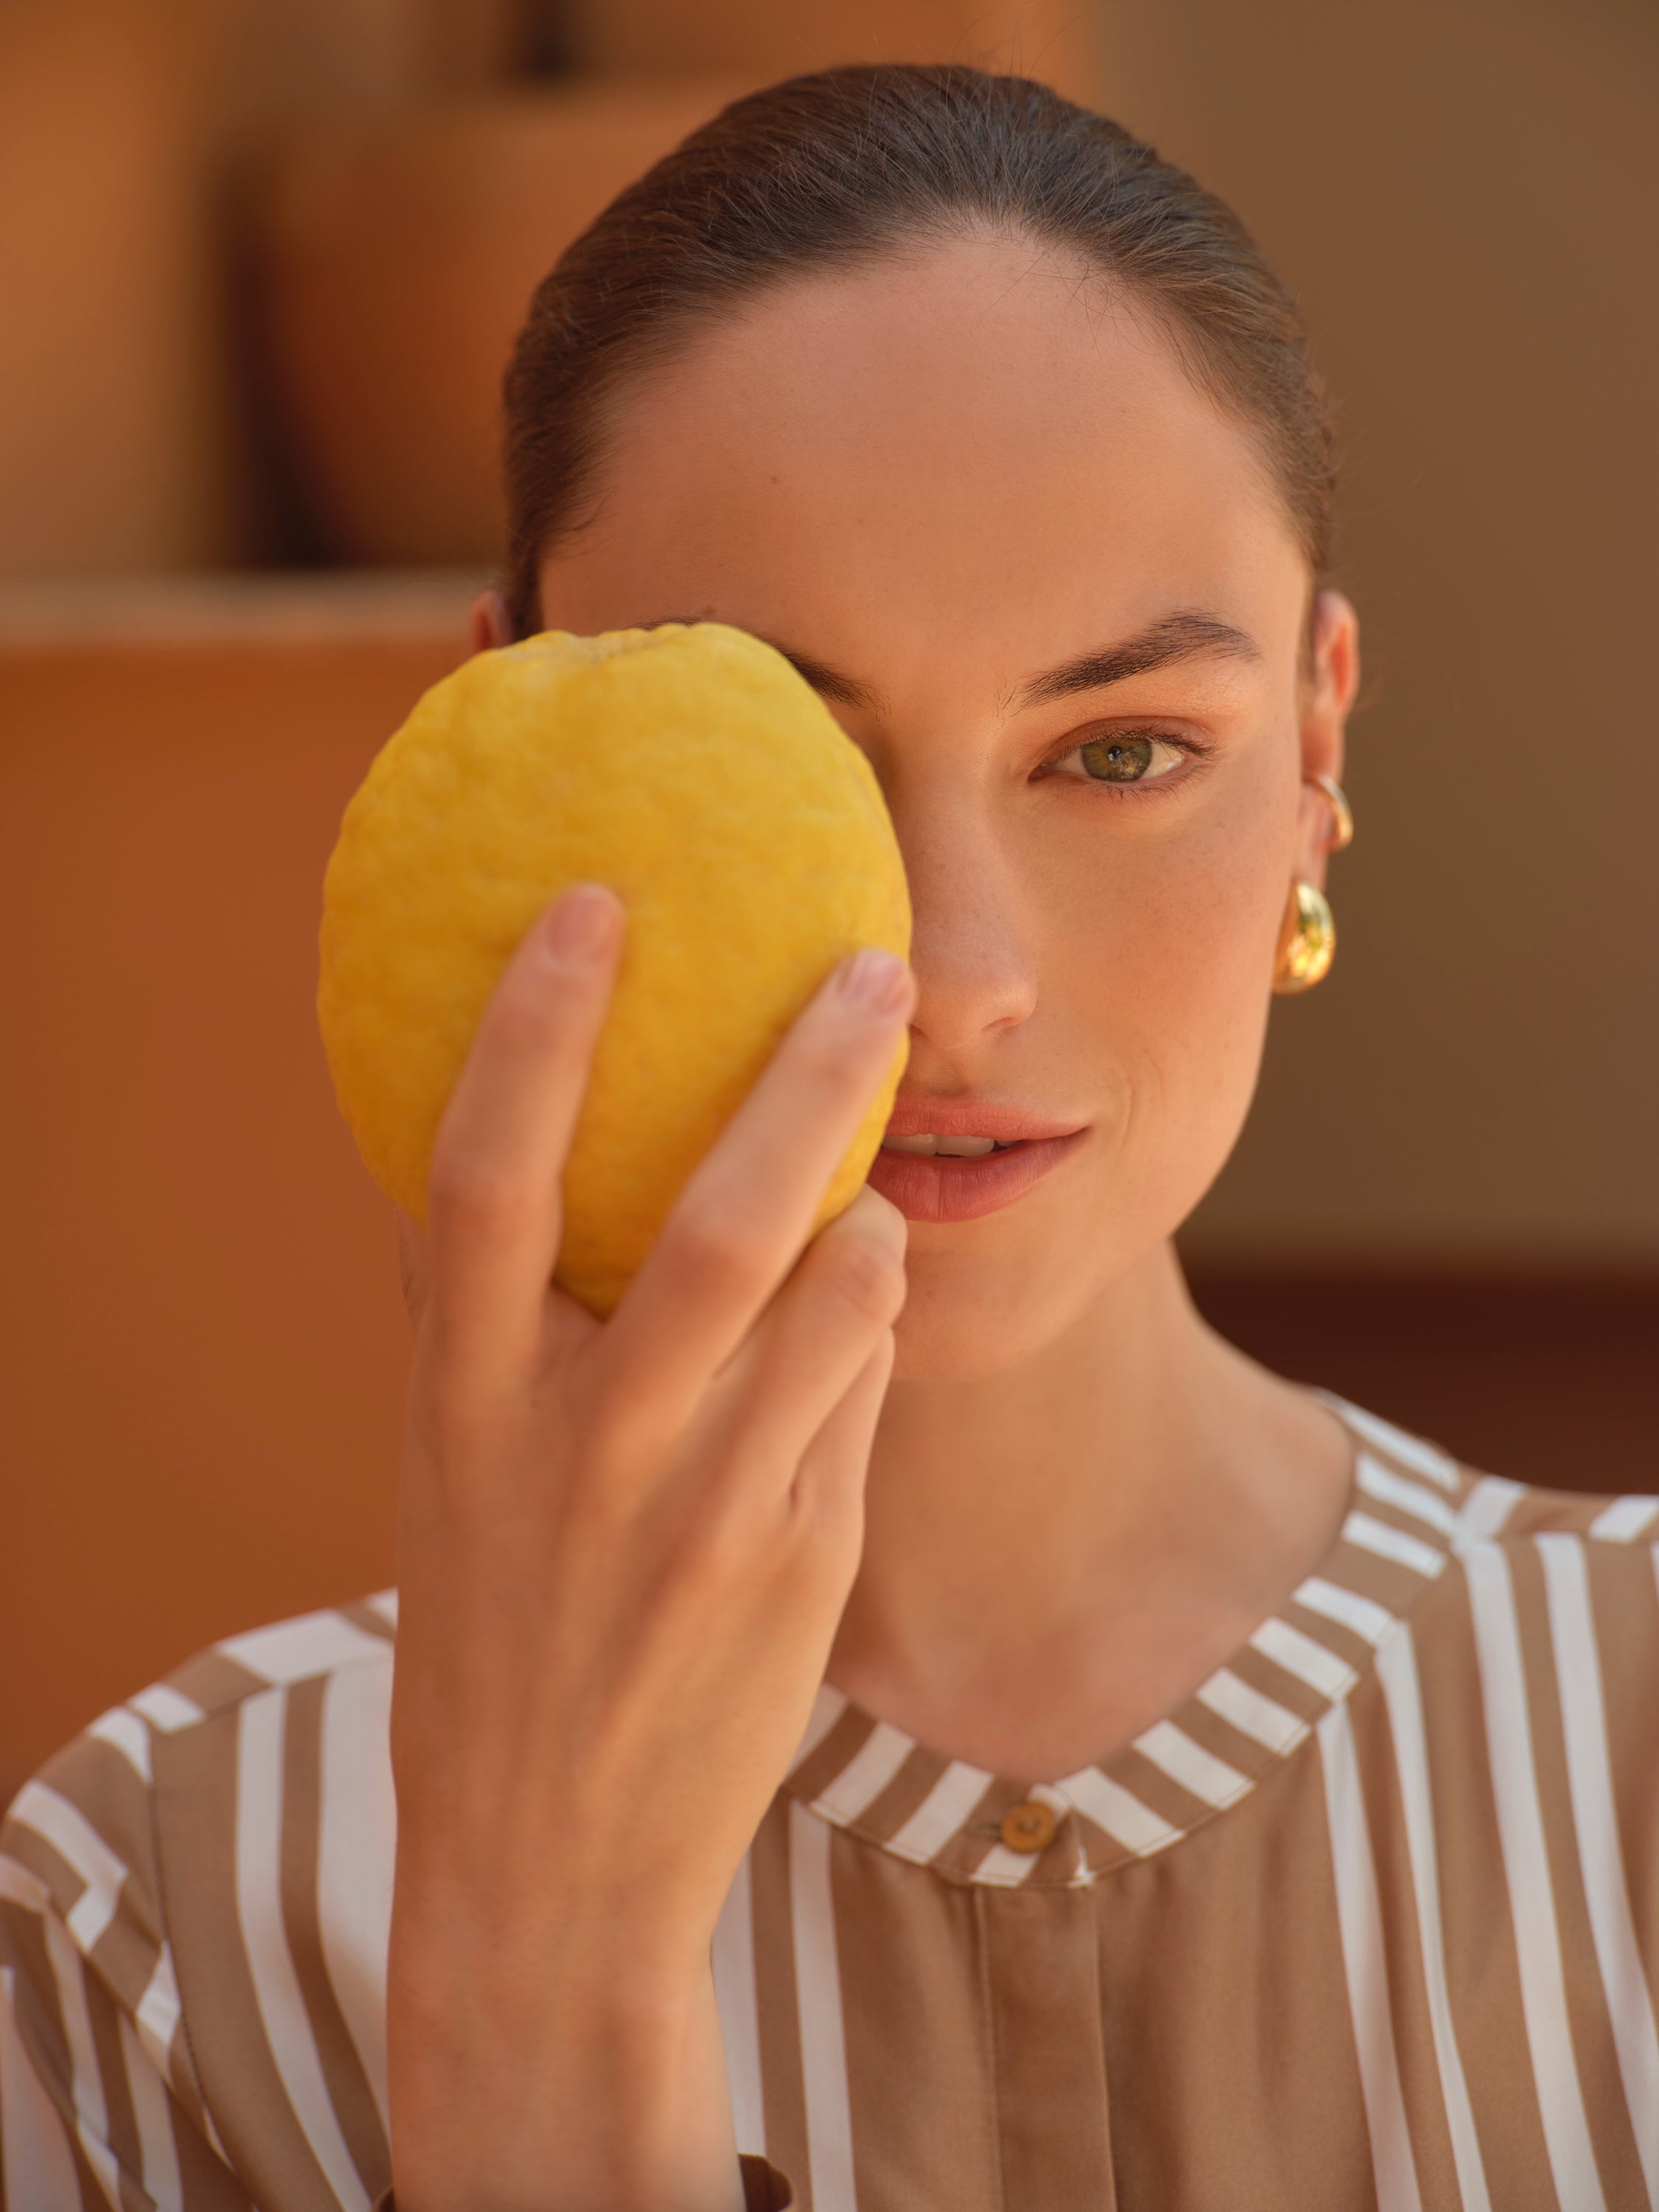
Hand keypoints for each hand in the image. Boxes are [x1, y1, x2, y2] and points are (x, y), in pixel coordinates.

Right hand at [386, 883, 912, 2211]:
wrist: (551, 1870)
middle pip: (716, 1219)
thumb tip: (506, 1168)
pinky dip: (869, 1327)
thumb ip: (482, 1334)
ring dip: (867, 1210)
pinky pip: (861, 1395)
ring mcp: (706, 1510)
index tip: (593, 901)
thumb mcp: (447, 1481)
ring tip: (871, 1174)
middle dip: (804, 1074)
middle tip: (870, 967)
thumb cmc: (490, 1640)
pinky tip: (860, 1314)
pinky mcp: (802, 1564)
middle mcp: (586, 1447)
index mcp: (463, 1405)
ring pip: (836, 1297)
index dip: (536, 1028)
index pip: (488, 1177)